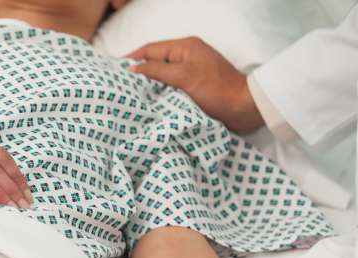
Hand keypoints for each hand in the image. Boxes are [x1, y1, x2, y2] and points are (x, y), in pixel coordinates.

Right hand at [126, 38, 263, 133]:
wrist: (245, 109)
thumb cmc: (216, 89)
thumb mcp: (183, 76)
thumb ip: (157, 71)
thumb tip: (132, 69)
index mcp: (185, 47)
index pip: (151, 49)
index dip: (131, 59)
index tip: (113, 70)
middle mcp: (186, 58)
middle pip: (155, 63)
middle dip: (137, 73)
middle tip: (118, 86)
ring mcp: (190, 74)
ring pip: (161, 78)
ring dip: (148, 87)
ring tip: (129, 98)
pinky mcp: (193, 90)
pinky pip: (170, 90)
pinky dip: (159, 96)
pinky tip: (148, 105)